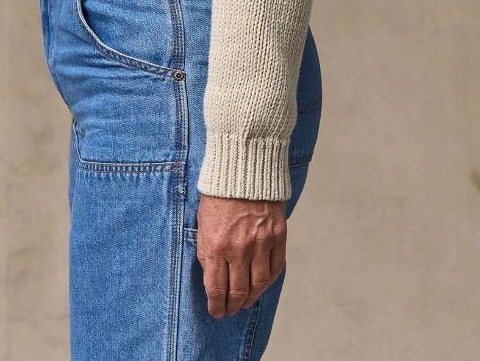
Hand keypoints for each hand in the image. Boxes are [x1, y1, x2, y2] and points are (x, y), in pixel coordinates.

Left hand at [195, 192, 286, 316]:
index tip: (216, 312)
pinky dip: (269, 281)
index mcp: (215, 246)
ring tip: (245, 302)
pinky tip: (262, 284)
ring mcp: (260, 244)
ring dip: (251, 298)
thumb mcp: (202, 223)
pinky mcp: (277, 236)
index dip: (216, 306)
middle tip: (230, 311)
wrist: (243, 168)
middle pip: (237, 291)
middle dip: (232, 306)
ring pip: (258, 285)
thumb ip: (205, 251)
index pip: (216, 289)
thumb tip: (211, 278)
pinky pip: (275, 268)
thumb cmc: (218, 194)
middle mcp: (238, 249)